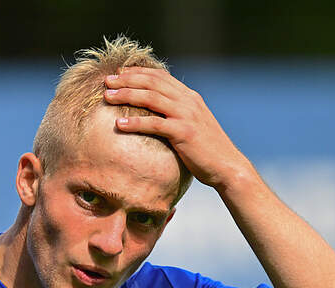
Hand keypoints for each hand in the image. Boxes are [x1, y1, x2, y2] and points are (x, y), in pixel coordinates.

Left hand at [104, 67, 251, 190]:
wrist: (228, 166)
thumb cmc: (207, 150)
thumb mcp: (193, 126)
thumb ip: (178, 115)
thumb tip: (158, 114)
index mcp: (190, 97)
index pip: (160, 77)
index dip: (137, 73)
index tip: (118, 73)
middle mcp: (188, 101)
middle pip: (152, 83)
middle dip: (127, 80)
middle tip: (106, 81)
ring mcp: (187, 115)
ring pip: (151, 98)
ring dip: (127, 95)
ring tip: (107, 97)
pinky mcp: (185, 132)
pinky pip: (155, 124)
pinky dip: (136, 123)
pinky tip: (119, 125)